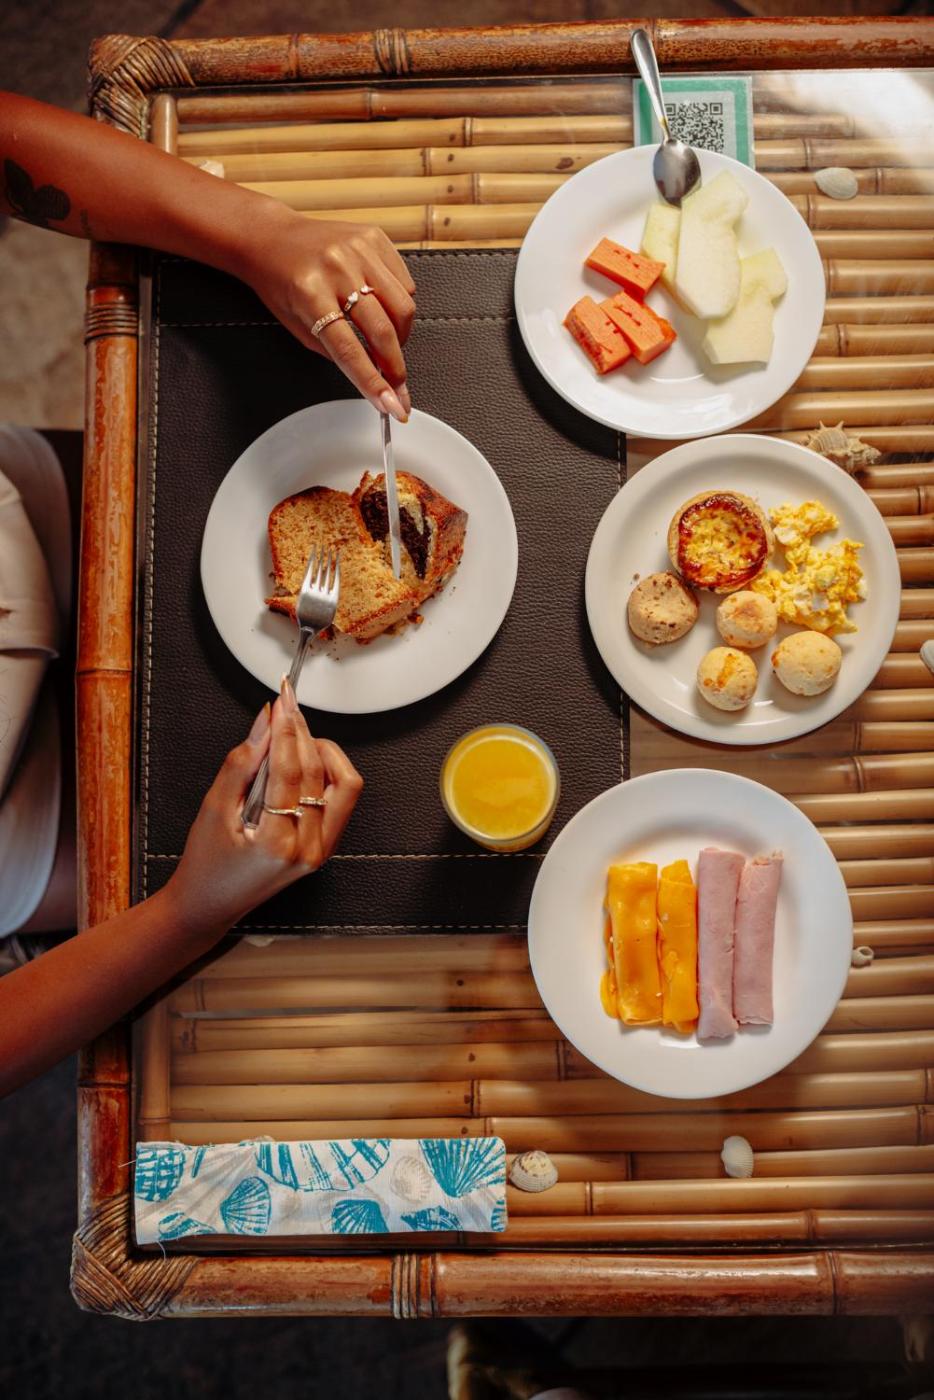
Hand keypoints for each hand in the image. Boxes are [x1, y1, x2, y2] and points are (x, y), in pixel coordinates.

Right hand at [165, 680, 362, 936]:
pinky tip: (302, 761)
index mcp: (277, 843)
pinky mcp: (325, 847)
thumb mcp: (213, 808)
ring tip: (292, 736)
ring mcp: (321, 850)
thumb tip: (265, 721)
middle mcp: (308, 849)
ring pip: (342, 783)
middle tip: (285, 706)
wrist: (209, 904)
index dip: (286, 729)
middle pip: (317, 772)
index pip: (289, 771)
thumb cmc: (205, 863)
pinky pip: (340, 799)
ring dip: (321, 751)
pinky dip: (326, 772)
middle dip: (301, 732)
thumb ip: (242, 762)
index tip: (280, 701)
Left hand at [236, 204, 415, 421]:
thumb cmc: (281, 284)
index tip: (393, 405)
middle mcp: (336, 269)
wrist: (271, 238)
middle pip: (383, 330)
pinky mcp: (374, 237)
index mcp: (310, 294)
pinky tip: (386, 309)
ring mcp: (358, 250)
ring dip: (402, 336)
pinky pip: (405, 282)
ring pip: (403, 306)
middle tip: (397, 384)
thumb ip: (336, 352)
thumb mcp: (298, 327)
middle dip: (395, 366)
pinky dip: (401, 305)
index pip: (350, 350)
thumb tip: (375, 377)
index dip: (374, 382)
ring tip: (389, 342)